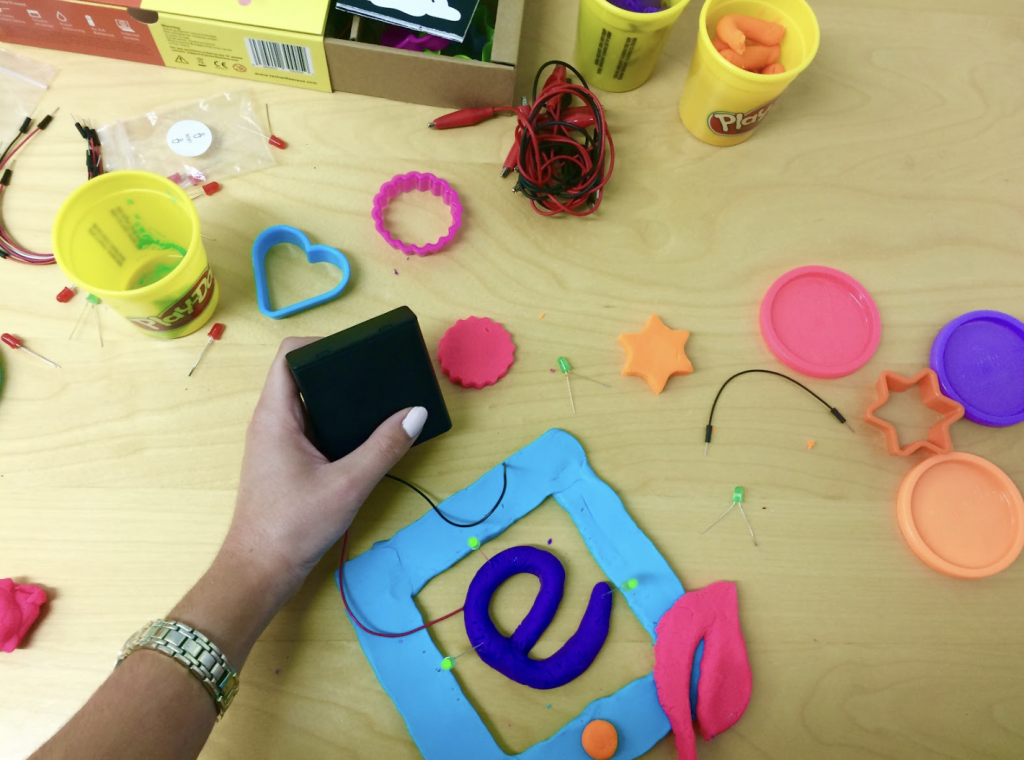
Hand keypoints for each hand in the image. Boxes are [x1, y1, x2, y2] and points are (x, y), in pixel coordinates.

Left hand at [222, 337, 427, 601]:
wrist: (260, 571)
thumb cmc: (294, 524)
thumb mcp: (348, 485)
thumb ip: (384, 447)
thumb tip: (417, 412)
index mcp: (276, 415)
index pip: (290, 355)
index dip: (322, 344)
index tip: (358, 352)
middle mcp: (272, 421)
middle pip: (303, 376)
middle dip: (341, 371)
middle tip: (380, 374)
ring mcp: (277, 442)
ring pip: (310, 403)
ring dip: (342, 400)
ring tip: (381, 400)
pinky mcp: (286, 461)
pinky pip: (312, 427)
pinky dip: (338, 423)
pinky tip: (368, 434)